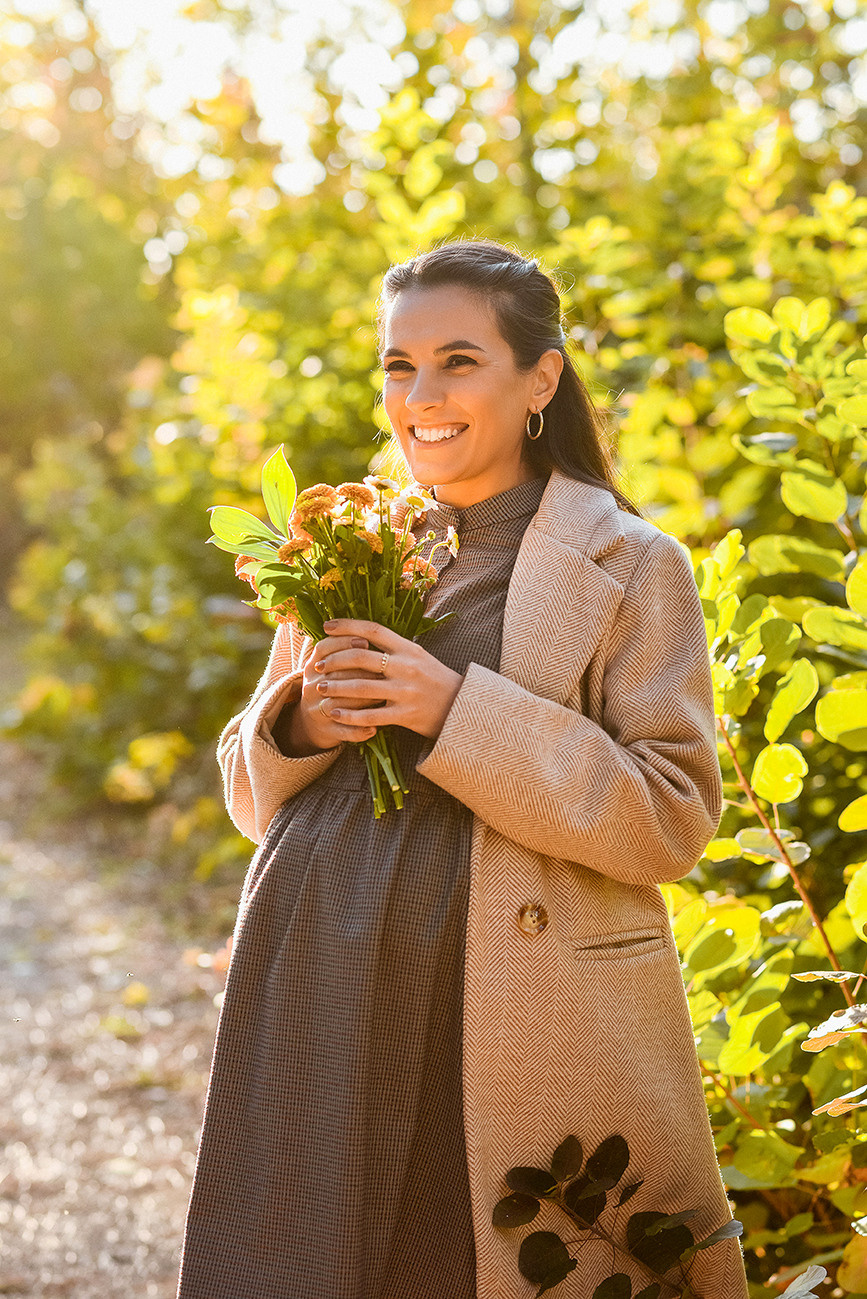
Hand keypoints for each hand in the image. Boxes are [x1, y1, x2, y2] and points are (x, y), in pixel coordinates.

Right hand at [286, 634, 380, 754]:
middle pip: (335, 676)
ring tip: (384, 698)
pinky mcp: (326, 730)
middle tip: (385, 671)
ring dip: (363, 702)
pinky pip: (343, 732)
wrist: (316, 720)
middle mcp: (311, 686)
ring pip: (340, 704)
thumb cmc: (334, 684)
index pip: (324, 648)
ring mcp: (317, 710)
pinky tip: (375, 729)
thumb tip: (367, 637)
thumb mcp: (333, 664)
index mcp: (313, 665)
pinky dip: (359, 731)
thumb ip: (346, 650)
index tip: (367, 641)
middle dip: (362, 672)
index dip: (344, 643)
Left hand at [315, 619, 463, 741]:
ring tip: (320, 687)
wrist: (461, 707)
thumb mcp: (418, 656)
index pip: (372, 630)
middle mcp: (405, 667)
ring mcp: (405, 691)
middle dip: (334, 660)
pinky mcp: (405, 714)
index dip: (347, 626)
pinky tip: (334, 713)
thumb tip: (362, 636)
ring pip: (362, 687)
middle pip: (361, 657)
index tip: (326, 626)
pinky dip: (350, 715)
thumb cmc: (435, 680)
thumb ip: (393, 648)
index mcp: (408, 648)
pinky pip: (371, 715)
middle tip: (318, 665)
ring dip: (336, 687)